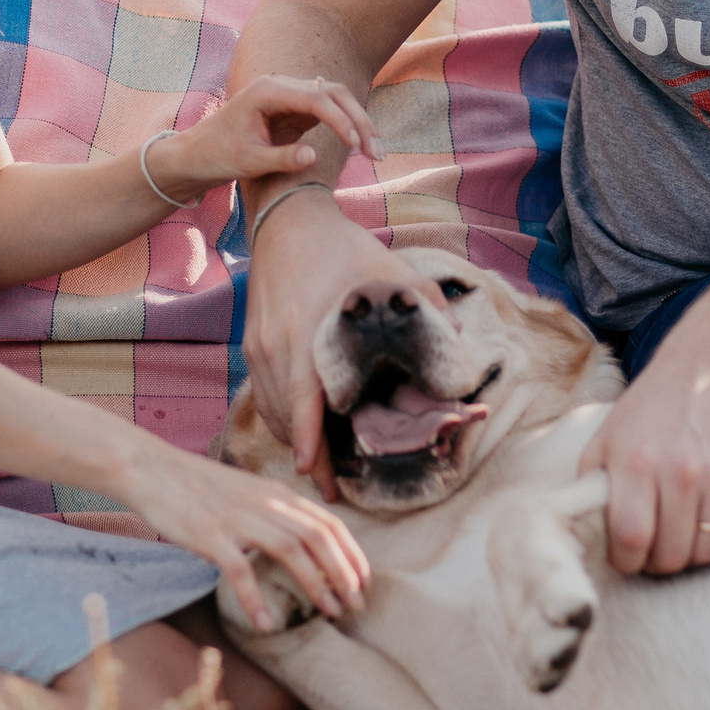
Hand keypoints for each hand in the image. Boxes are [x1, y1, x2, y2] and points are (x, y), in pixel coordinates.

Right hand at [119, 444, 370, 632]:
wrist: (153, 469)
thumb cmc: (200, 486)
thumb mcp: (249, 491)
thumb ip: (277, 511)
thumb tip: (305, 539)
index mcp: (276, 492)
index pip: (328, 522)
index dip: (351, 552)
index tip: (364, 580)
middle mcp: (264, 502)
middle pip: (318, 536)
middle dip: (344, 572)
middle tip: (356, 603)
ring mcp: (237, 518)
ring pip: (289, 550)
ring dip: (315, 583)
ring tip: (330, 612)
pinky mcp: (209, 534)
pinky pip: (239, 570)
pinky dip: (255, 599)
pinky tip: (266, 625)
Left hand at [149, 75, 380, 200]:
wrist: (197, 154)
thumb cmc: (217, 156)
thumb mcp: (247, 162)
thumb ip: (280, 158)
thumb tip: (313, 156)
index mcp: (267, 92)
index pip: (315, 98)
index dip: (340, 120)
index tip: (356, 146)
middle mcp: (281, 86)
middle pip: (333, 93)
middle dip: (359, 120)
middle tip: (378, 153)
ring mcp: (290, 96)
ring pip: (336, 99)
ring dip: (359, 123)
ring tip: (377, 153)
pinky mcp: (295, 110)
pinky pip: (330, 111)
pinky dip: (349, 127)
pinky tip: (365, 147)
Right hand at [242, 199, 447, 501]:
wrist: (288, 221)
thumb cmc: (345, 248)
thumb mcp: (392, 270)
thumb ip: (428, 304)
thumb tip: (458, 341)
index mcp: (309, 333)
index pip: (303, 403)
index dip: (309, 443)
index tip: (316, 476)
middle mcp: (277, 346)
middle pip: (284, 417)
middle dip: (305, 456)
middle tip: (329, 488)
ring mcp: (259, 346)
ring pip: (270, 410)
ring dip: (293, 440)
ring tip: (318, 467)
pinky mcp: (252, 343)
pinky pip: (263, 394)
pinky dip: (279, 418)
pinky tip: (301, 432)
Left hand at [579, 362, 709, 575]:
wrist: (706, 375)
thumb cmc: (646, 416)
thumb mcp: (604, 442)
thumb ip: (589, 490)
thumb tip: (580, 537)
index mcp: (636, 462)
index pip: (630, 539)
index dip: (626, 561)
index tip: (627, 556)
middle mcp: (680, 470)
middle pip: (671, 555)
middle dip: (657, 562)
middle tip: (655, 547)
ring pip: (706, 554)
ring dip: (691, 554)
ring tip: (681, 533)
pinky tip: (708, 523)